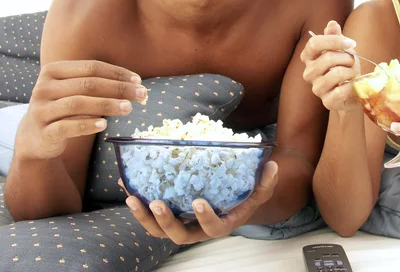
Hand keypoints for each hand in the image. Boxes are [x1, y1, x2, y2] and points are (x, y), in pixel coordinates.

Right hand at [15, 60, 145, 160]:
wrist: (34, 137)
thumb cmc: (63, 108)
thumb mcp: (73, 90)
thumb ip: (97, 83)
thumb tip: (135, 84)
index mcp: (53, 71)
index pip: (91, 67)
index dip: (117, 73)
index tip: (138, 80)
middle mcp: (44, 88)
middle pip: (88, 84)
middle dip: (118, 88)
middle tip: (141, 94)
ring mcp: (41, 110)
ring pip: (78, 103)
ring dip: (107, 105)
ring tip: (128, 108)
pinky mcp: (42, 132)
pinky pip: (67, 126)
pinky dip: (87, 124)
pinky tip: (104, 124)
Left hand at [121, 161, 278, 244]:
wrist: (232, 204)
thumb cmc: (246, 196)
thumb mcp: (260, 189)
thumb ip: (266, 181)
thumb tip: (272, 165)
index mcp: (221, 224)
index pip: (212, 228)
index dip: (204, 218)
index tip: (198, 202)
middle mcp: (198, 229)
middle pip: (178, 235)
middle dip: (165, 222)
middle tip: (155, 202)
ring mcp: (182, 223)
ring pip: (159, 231)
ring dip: (143, 217)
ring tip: (132, 198)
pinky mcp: (170, 214)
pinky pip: (150, 215)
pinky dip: (137, 203)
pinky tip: (126, 185)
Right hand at [301, 20, 360, 111]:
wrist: (353, 91)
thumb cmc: (345, 67)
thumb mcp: (342, 49)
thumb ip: (335, 36)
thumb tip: (332, 23)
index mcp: (309, 57)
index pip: (314, 43)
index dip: (334, 41)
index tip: (351, 43)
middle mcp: (309, 72)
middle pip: (327, 58)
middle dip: (346, 58)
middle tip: (353, 61)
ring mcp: (317, 88)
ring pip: (334, 74)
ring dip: (350, 72)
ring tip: (353, 73)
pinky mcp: (327, 102)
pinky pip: (340, 91)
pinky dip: (351, 86)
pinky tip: (352, 85)